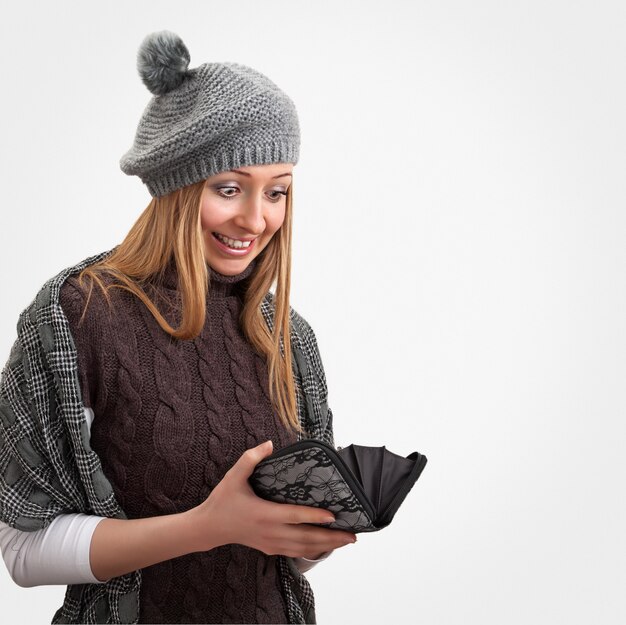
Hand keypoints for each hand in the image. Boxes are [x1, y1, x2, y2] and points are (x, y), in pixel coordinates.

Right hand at [188, 440, 356, 558]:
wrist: (209, 528)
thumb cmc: (223, 500)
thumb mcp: (234, 476)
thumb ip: (250, 459)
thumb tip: (269, 444)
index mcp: (264, 514)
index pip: (295, 516)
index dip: (315, 517)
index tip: (334, 516)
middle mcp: (270, 532)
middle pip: (306, 538)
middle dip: (331, 537)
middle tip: (353, 534)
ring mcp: (271, 543)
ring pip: (304, 548)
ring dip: (327, 546)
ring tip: (346, 540)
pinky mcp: (270, 548)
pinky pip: (296, 552)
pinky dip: (313, 550)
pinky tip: (325, 546)